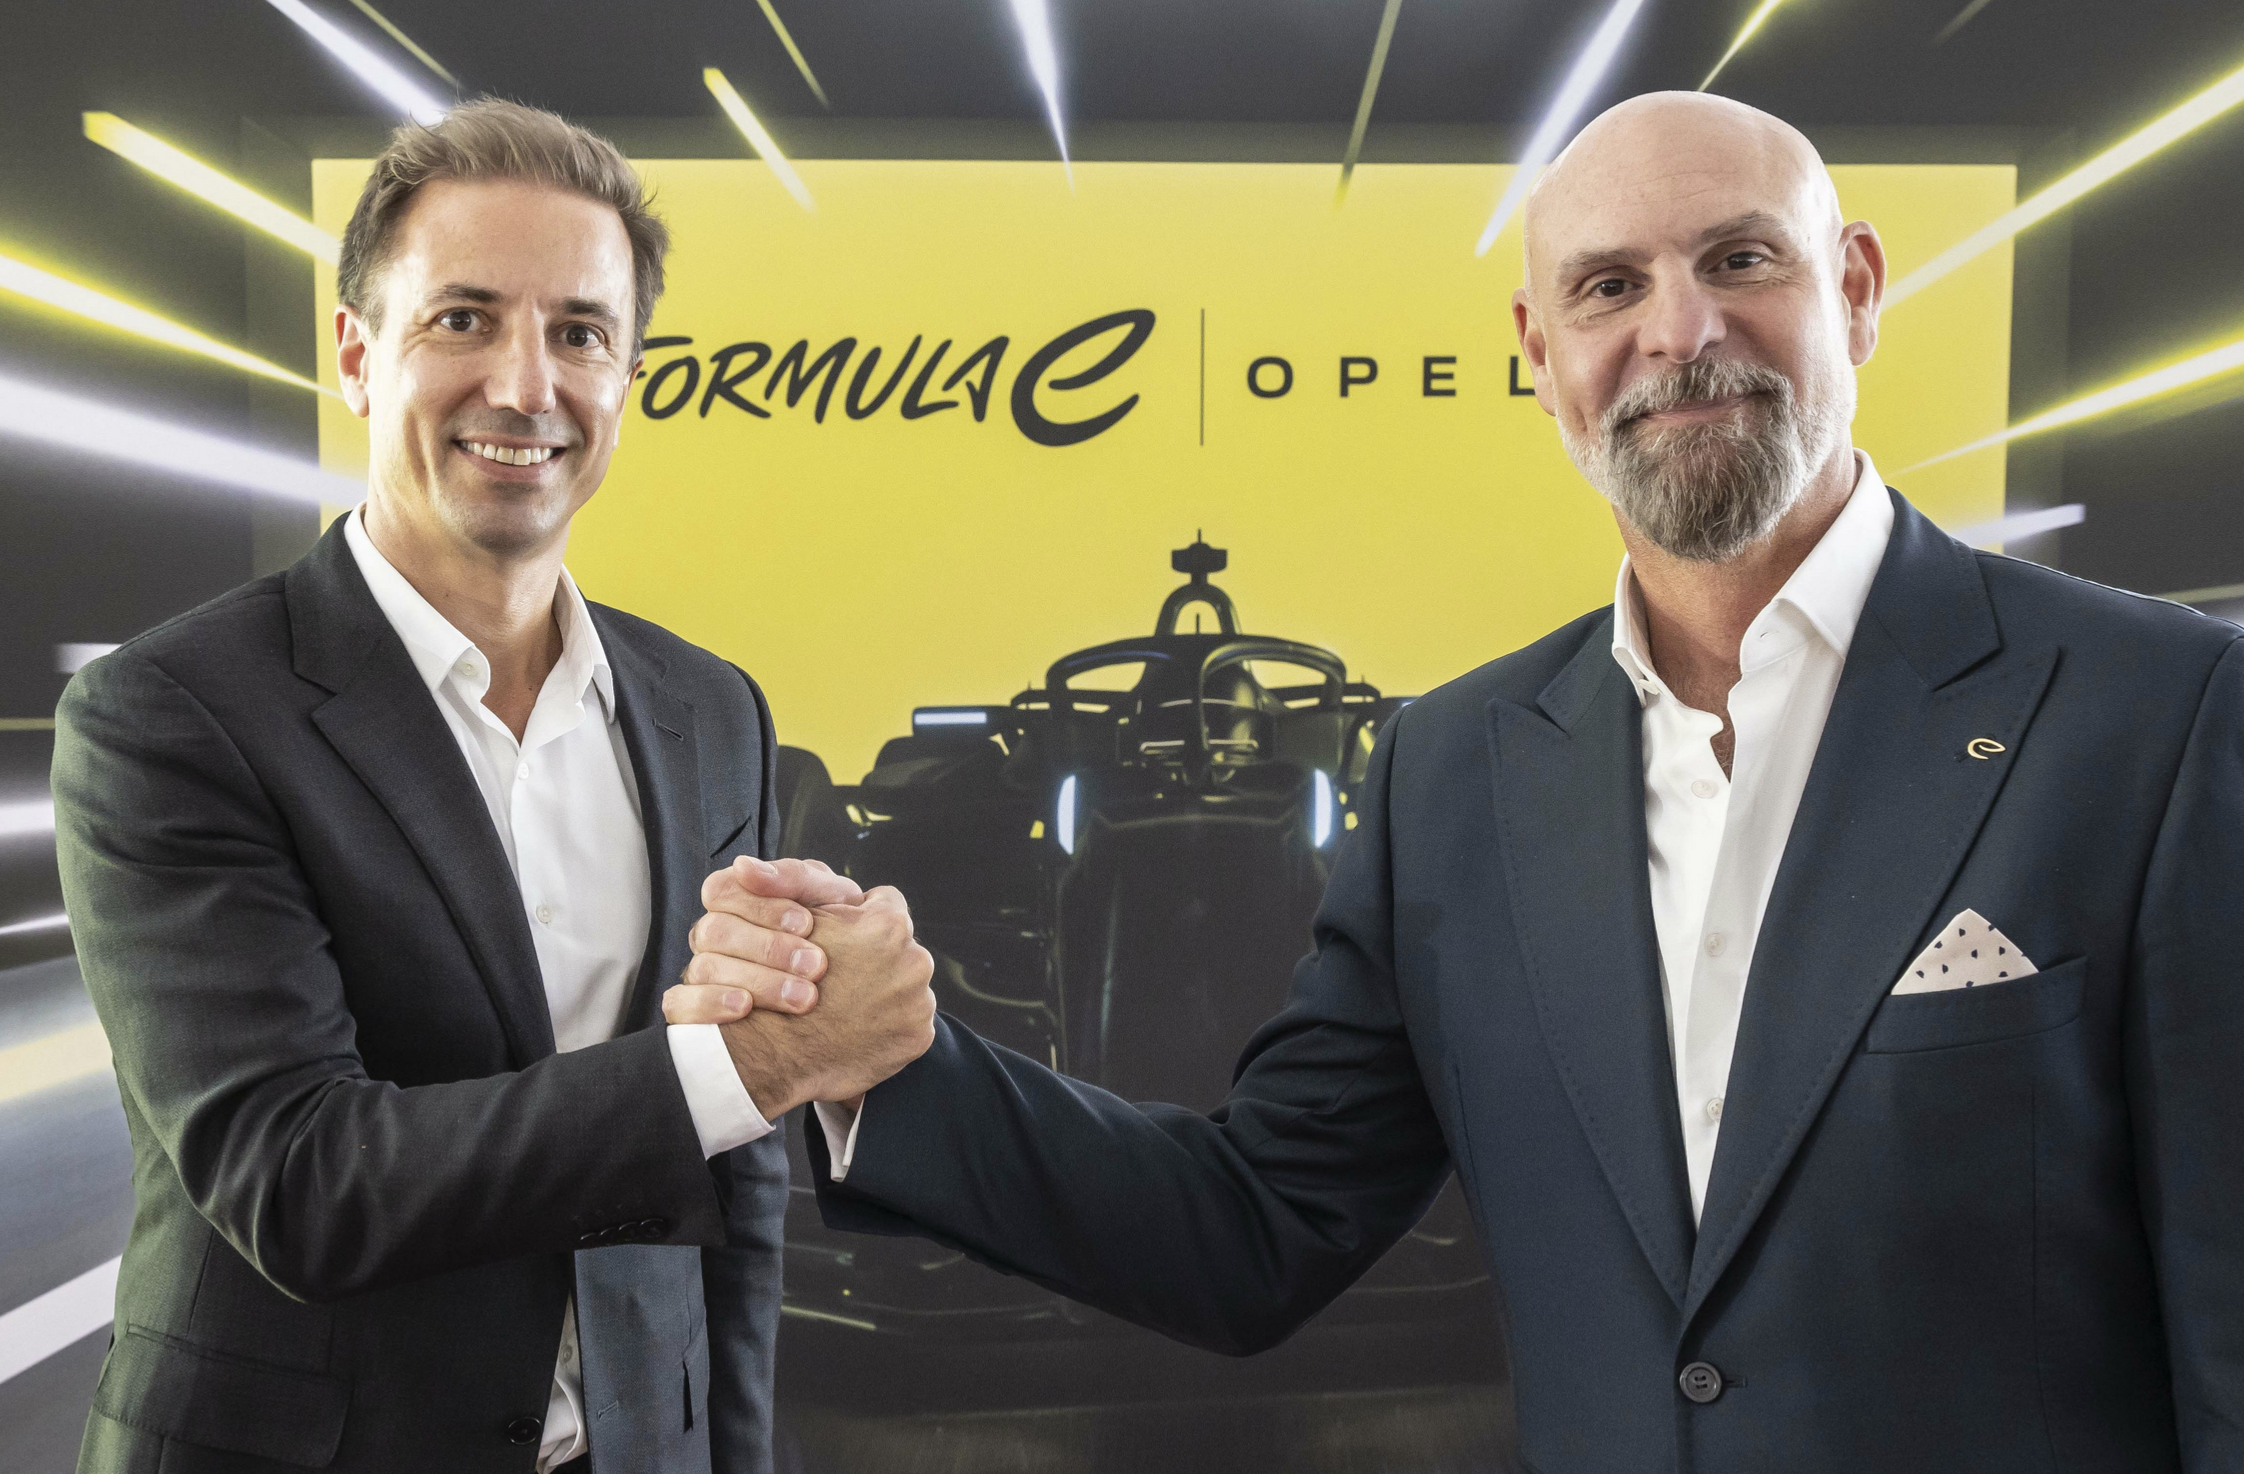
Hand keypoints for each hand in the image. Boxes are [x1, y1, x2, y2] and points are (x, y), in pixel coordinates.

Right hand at [679, 857, 862, 1015]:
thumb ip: (793, 877)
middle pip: (716, 931)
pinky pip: (680, 1005)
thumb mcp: (829, 897)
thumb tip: (745, 866)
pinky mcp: (694, 1008)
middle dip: (769, 949)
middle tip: (815, 966)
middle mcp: (712, 933)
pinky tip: (745, 1009)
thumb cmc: (837, 930)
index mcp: (736, 899)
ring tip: (803, 997)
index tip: (806, 924)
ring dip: (757, 982)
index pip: (721, 891)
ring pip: (705, 968)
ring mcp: (700, 970)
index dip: (760, 906)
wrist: (855, 981)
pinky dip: (708, 1004)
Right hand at [694, 886, 935, 1117]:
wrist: (772, 1055)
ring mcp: (920, 1001)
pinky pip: (907, 1021)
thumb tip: (815, 880)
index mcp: (888, 924)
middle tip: (840, 974)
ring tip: (846, 1005)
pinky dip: (888, 1024)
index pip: (885, 902)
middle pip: (900, 946)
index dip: (858, 917)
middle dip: (875, 956)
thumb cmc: (775, 981)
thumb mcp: (791, 919)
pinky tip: (856, 1029)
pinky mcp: (918, 1036)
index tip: (841, 935)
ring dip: (883, 991)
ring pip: (905, 984)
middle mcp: (915, 960)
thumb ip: (813, 890)